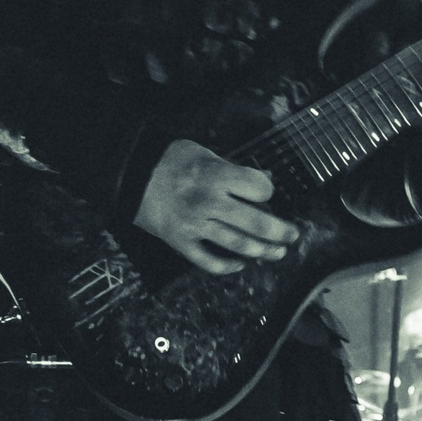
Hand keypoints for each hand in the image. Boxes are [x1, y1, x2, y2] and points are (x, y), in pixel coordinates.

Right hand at [134, 139, 296, 274]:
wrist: (129, 175)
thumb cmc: (168, 160)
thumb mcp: (204, 153)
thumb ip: (234, 169)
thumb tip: (265, 182)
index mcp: (216, 177)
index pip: (259, 190)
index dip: (267, 191)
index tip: (265, 192)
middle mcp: (209, 204)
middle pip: (257, 224)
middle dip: (281, 232)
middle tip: (292, 235)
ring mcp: (195, 226)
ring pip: (238, 245)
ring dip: (263, 252)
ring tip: (278, 253)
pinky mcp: (181, 242)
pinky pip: (209, 262)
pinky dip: (228, 267)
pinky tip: (240, 265)